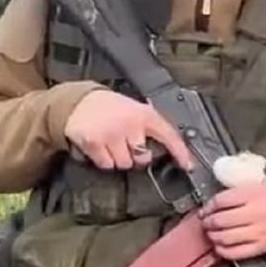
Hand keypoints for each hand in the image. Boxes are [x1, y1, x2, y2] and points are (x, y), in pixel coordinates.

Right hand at [64, 89, 193, 171]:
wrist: (77, 101)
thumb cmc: (108, 106)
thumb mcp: (134, 108)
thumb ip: (149, 124)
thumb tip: (168, 145)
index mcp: (144, 114)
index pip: (169, 135)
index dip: (180, 152)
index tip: (188, 165)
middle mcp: (130, 125)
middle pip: (144, 158)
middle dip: (137, 156)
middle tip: (128, 145)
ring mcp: (111, 135)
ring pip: (125, 164)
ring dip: (120, 159)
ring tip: (113, 144)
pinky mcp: (94, 144)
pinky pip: (107, 165)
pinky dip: (105, 160)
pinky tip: (102, 147)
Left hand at [200, 179, 265, 260]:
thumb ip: (245, 183)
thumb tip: (223, 184)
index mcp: (254, 194)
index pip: (222, 200)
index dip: (209, 205)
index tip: (207, 208)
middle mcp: (254, 213)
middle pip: (220, 220)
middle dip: (208, 222)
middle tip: (205, 222)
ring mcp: (258, 231)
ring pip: (226, 237)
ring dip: (213, 237)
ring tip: (211, 234)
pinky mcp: (262, 246)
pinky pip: (237, 252)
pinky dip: (224, 251)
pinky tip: (220, 248)